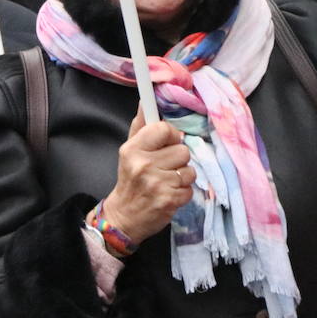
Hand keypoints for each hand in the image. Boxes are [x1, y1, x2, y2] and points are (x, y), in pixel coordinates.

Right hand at [101, 105, 193, 244]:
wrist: (124, 216)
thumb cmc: (129, 180)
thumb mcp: (129, 152)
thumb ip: (140, 127)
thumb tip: (146, 101)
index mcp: (133, 149)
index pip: (164, 129)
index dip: (170, 136)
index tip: (165, 145)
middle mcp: (144, 165)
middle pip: (182, 150)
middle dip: (177, 160)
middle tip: (163, 168)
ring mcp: (157, 183)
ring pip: (189, 170)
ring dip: (182, 177)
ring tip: (166, 182)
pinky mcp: (170, 200)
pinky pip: (191, 188)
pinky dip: (183, 193)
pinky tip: (169, 194)